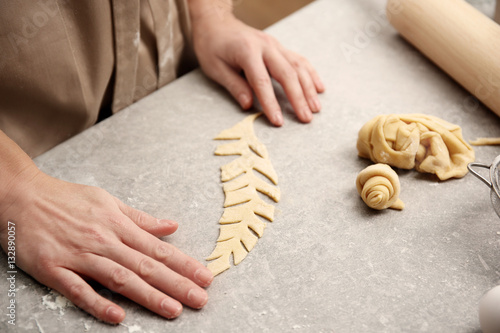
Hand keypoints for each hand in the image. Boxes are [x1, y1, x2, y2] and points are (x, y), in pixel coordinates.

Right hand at [0, 168, 212, 322]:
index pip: (158, 248)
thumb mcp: (108, 201)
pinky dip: (98, 303)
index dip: (183, 263)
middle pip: (145, 265)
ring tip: (173, 309)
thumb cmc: (67, 199)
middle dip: (176, 283)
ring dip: (148, 295)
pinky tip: (118, 316)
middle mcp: (104, 240)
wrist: (22, 196)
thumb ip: (140, 218)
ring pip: (119, 278)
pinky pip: (78, 289)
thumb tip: (171, 226)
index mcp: (118, 224)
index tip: (205, 276)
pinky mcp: (54, 269)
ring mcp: (79, 255)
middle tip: (200, 299)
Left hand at [191, 14, 324, 125]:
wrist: (216, 23)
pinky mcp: (279, 47)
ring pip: (297, 67)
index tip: (279, 121)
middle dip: (298, 98)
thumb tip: (249, 106)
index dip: (271, 103)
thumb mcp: (216, 68)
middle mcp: (265, 46)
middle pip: (287, 74)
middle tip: (306, 118)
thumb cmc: (212, 46)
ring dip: (309, 88)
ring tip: (315, 108)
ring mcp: (275, 45)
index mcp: (247, 51)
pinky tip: (319, 88)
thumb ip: (234, 86)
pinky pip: (299, 60)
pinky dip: (310, 74)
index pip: (262, 82)